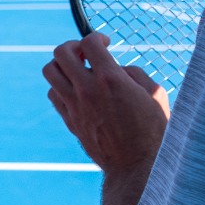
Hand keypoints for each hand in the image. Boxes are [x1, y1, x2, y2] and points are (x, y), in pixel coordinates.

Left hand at [44, 32, 169, 174]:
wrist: (136, 166)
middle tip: (87, 54)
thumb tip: (116, 67)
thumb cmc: (153, 130)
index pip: (89, 42)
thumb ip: (134, 73)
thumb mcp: (155, 94)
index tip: (106, 43)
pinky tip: (77, 90)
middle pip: (61, 52)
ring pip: (50, 71)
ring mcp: (74, 106)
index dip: (97, 37)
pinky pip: (53, 93)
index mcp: (111, 80)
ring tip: (78, 69)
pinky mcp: (69, 120)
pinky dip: (61, 86)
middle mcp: (87, 90)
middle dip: (74, 46)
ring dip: (62, 64)